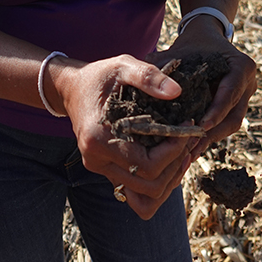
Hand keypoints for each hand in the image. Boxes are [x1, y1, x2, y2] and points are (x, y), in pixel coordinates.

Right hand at [51, 54, 192, 218]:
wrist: (72, 88)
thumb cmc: (98, 75)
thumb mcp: (122, 66)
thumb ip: (148, 76)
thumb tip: (176, 91)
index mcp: (99, 137)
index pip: (147, 165)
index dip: (174, 150)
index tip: (187, 126)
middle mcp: (97, 159)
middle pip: (148, 185)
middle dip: (175, 164)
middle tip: (189, 139)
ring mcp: (99, 167)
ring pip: (144, 195)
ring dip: (169, 177)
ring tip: (182, 150)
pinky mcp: (105, 169)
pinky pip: (135, 189)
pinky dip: (156, 180)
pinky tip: (167, 158)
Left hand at [148, 18, 256, 159]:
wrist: (205, 37)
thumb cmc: (192, 43)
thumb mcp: (180, 50)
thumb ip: (165, 64)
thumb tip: (148, 81)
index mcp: (242, 66)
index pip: (230, 93)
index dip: (216, 111)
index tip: (201, 125)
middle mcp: (249, 82)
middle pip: (234, 114)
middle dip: (213, 131)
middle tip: (193, 147)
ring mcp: (247, 94)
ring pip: (233, 123)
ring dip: (212, 137)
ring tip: (191, 152)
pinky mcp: (239, 104)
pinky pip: (227, 123)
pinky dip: (211, 133)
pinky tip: (193, 145)